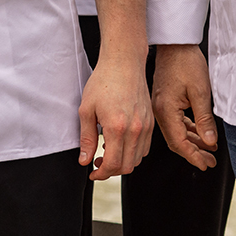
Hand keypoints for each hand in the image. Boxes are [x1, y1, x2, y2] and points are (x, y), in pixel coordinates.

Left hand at [78, 50, 152, 180]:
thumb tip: (85, 160)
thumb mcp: (87, 110)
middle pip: (127, 166)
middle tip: (98, 164)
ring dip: (123, 163)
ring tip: (109, 154)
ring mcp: (146, 126)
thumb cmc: (103, 81)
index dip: (100, 174)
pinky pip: (145, 148)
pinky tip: (121, 144)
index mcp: (117, 128)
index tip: (92, 173)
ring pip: (137, 159)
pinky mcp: (151, 121)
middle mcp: (135, 129)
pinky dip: (134, 153)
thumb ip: (87, 138)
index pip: (112, 164)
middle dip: (111, 171)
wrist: (124, 62)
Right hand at [151, 44, 218, 170]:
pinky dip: (188, 130)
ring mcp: (160, 107)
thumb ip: (204, 120)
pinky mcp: (164, 101)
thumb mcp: (201, 92)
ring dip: (192, 142)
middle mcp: (159, 111)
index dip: (193, 156)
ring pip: (176, 132)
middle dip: (194, 152)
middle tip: (210, 161)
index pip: (179, 142)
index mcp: (166, 111)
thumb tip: (209, 141)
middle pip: (176, 141)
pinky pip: (175, 122)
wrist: (175, 43)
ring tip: (209, 149)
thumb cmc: (186, 62)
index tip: (205, 164)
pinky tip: (199, 133)